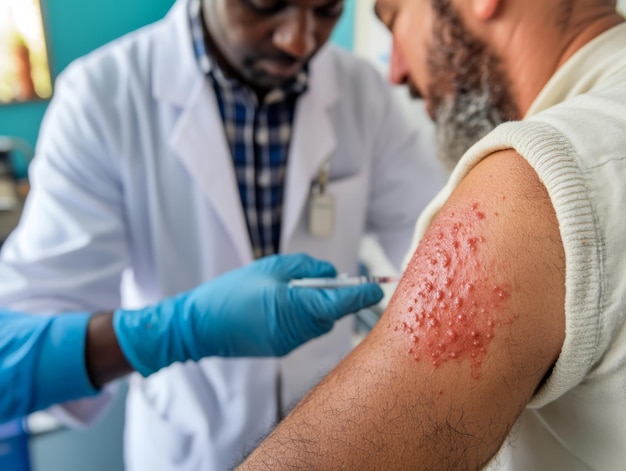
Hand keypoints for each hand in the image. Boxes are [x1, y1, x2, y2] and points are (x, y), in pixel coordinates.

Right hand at [113, 254, 383, 375]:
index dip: (363, 294)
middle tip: (319, 278)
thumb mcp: (271, 268)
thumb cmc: (231, 293)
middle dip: (333, 295)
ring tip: (288, 290)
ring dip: (315, 305)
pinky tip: (279, 305)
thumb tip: (330, 274)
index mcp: (297, 307)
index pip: (343, 302)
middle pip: (332, 313)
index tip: (378, 287)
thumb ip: (306, 268)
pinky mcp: (280, 349)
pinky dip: (301, 316)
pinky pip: (303, 330)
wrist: (198, 326)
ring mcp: (289, 344)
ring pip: (318, 322)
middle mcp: (298, 331)